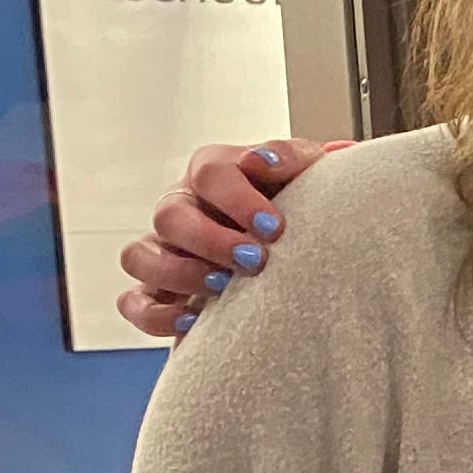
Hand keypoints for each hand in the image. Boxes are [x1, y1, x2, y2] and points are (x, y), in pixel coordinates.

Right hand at [116, 138, 347, 339]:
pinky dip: (156, 315)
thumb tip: (338, 149)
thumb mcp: (304, 178)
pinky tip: (193, 322)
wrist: (287, 247)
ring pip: (139, 256)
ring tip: (223, 287)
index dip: (238, 199)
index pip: (211, 172)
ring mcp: (163, 248)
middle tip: (254, 261)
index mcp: (214, 172)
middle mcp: (181, 205)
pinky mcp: (156, 291)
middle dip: (211, 240)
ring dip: (179, 273)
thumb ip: (308, 164)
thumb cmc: (292, 205)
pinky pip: (134, 303)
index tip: (275, 228)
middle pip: (169, 214)